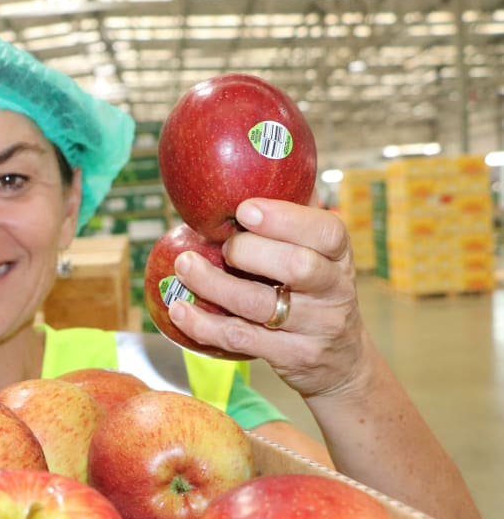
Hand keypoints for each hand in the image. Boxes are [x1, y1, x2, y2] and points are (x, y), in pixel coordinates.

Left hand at [166, 198, 365, 398]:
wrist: (341, 360)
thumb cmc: (316, 291)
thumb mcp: (321, 255)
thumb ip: (297, 216)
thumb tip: (265, 158)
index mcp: (340, 256)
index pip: (327, 232)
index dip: (286, 218)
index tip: (245, 209)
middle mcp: (333, 291)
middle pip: (297, 267)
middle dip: (250, 251)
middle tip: (221, 245)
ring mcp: (314, 327)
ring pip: (260, 305)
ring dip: (215, 284)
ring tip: (184, 266)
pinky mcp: (290, 357)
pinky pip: (240, 339)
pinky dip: (203, 324)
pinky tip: (178, 308)